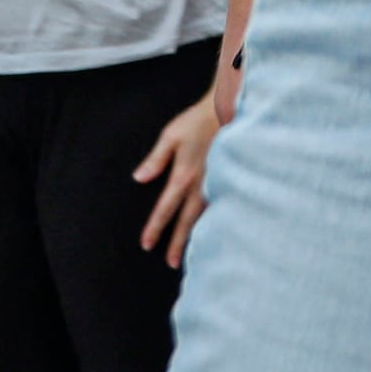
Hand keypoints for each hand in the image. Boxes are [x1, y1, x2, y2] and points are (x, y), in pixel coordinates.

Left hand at [134, 88, 225, 261]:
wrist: (231, 109)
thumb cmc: (199, 120)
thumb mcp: (171, 135)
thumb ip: (155, 159)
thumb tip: (139, 178)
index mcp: (183, 175)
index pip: (166, 208)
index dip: (155, 227)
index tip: (146, 244)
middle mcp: (200, 185)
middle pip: (186, 220)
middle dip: (178, 242)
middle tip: (172, 263)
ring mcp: (217, 184)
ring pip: (204, 216)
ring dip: (197, 235)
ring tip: (193, 253)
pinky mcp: (229, 179)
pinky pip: (220, 206)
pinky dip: (216, 221)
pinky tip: (217, 230)